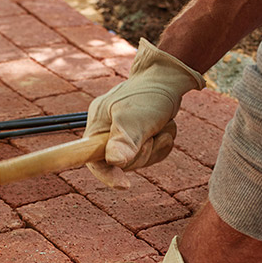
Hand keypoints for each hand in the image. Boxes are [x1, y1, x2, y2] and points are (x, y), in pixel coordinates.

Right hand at [84, 38, 204, 188]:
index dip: (106, 175)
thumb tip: (114, 163)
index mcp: (98, 124)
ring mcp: (124, 134)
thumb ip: (124, 140)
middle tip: (153, 136)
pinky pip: (151, 154)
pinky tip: (165, 129)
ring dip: (156, 146)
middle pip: (120, 164)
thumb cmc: (149, 94)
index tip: (125, 185)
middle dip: (142, 153)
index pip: (91, 158)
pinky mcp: (140, 136)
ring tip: (162, 127)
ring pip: (139, 160)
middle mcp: (107, 131)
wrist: (170, 77)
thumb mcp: (135, 117)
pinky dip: (162, 144)